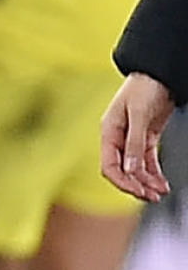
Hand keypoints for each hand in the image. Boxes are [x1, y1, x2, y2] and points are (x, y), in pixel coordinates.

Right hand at [104, 72, 176, 201]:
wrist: (159, 73)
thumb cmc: (144, 87)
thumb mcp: (139, 115)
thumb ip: (134, 143)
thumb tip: (130, 169)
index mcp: (108, 132)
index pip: (109, 165)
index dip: (122, 182)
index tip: (137, 192)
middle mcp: (118, 138)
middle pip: (122, 170)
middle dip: (136, 185)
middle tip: (151, 197)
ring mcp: (132, 138)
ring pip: (136, 168)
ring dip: (147, 182)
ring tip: (160, 192)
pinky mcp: (146, 137)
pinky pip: (147, 161)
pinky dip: (154, 173)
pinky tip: (161, 183)